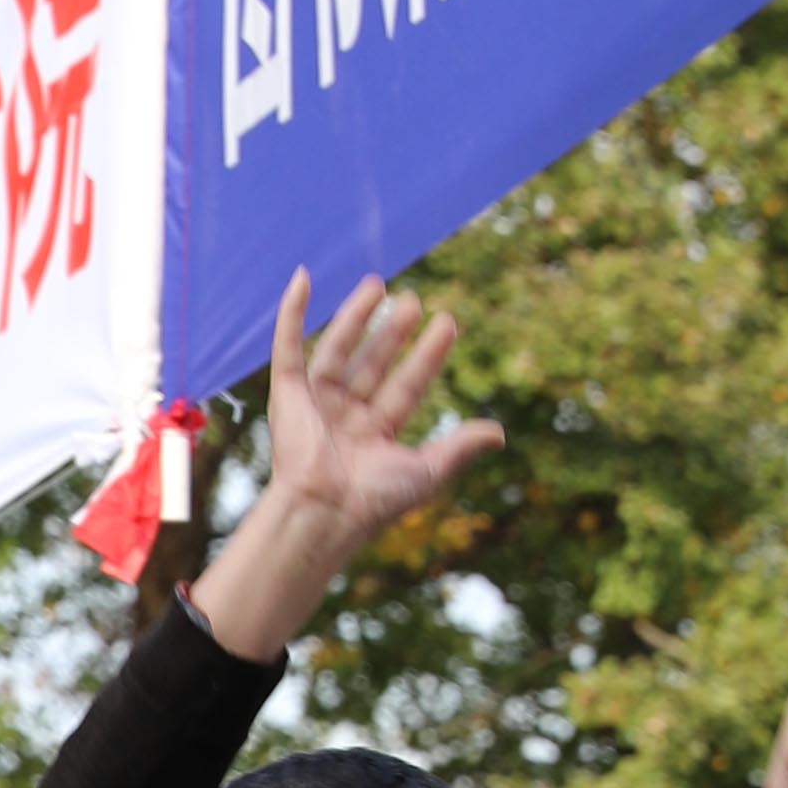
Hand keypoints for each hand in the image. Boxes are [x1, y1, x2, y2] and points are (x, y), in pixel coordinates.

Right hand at [186, 274, 502, 667]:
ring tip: (380, 285)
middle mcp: (344, 419)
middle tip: (414, 301)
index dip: (428, 357)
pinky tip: (303, 278)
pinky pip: (287, 347)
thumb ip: (460, 447)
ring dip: (355, 317)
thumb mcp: (427, 471)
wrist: (324, 509)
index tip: (449, 323)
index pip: (407, 387)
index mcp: (374, 438)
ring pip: (338, 349)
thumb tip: (500, 433)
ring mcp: (315, 405)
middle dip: (393, 334)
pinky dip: (292, 313)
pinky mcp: (286, 395)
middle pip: (373, 365)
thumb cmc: (373, 500)